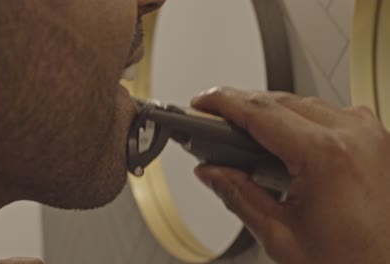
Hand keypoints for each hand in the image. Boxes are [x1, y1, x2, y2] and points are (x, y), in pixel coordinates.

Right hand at [191, 87, 389, 263]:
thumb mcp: (281, 235)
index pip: (260, 112)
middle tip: (214, 123)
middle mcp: (353, 135)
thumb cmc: (354, 262)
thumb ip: (238, 195)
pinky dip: (299, 118)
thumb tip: (211, 172)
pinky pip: (328, 113)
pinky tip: (283, 136)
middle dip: (241, 106)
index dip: (223, 103)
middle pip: (280, 101)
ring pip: (303, 103)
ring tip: (244, 134)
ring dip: (269, 111)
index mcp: (327, 156)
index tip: (202, 103)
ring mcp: (368, 134)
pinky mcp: (375, 139)